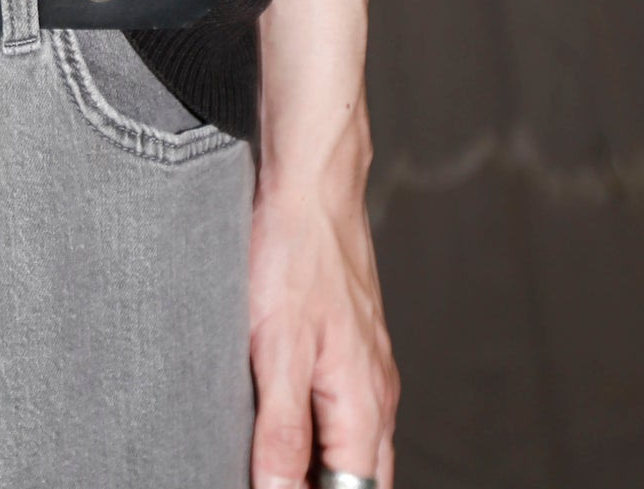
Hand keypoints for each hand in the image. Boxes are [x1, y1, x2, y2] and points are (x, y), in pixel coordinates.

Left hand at [247, 162, 397, 488]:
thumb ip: (281, 431)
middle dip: (320, 487)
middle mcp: (376, 395)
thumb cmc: (295, 253)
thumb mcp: (277, 350)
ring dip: (318, 466)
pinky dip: (316, 430)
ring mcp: (365, 369)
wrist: (311, 185)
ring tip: (269, 462)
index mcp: (365, 408)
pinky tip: (280, 419)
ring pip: (350, 446)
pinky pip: (340, 409)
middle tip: (267, 477)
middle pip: (359, 479)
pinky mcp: (346, 346)